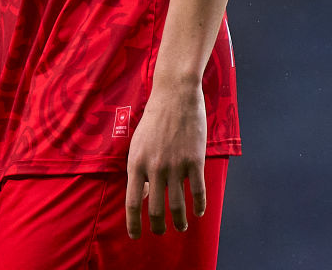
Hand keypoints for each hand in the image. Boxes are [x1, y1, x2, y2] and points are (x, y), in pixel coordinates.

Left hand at [125, 77, 206, 237]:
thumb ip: (138, 169)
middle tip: (160, 233)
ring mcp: (175, 165)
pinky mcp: (194, 160)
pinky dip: (198, 207)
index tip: (136, 236)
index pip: (132, 202)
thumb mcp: (138, 143)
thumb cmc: (154, 119)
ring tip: (181, 227)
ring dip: (180, 222)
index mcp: (136, 163)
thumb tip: (143, 195)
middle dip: (158, 228)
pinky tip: (198, 212)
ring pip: (177, 206)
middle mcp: (154, 167)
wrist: (175, 95)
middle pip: (155, 211)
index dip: (133, 224)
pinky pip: (197, 192)